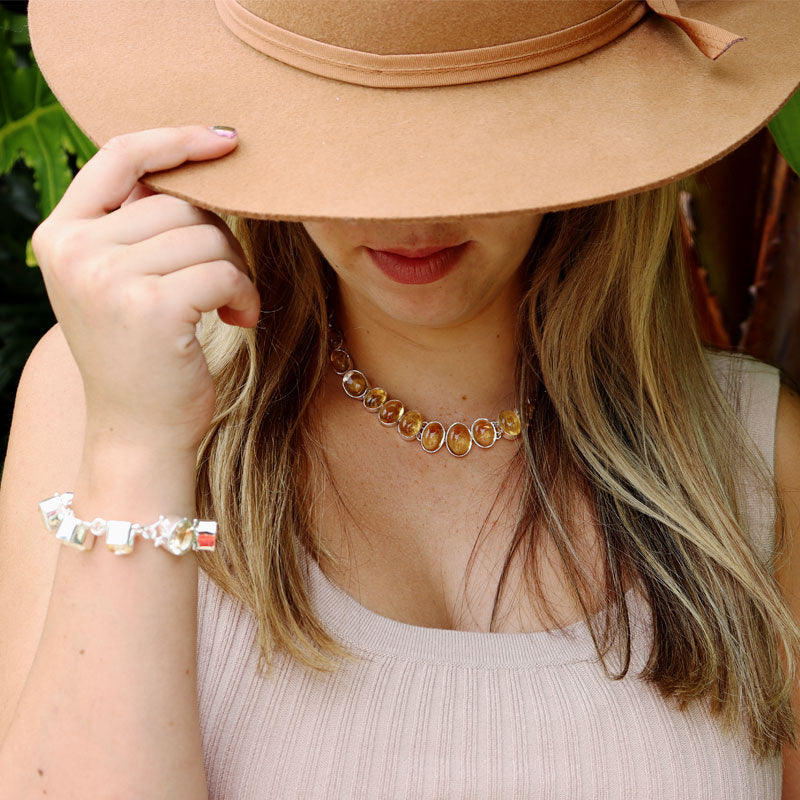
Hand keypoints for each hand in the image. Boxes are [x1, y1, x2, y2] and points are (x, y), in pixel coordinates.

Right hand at [31, 125, 259, 454]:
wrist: (138, 431)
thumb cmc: (141, 356)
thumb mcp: (118, 284)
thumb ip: (136, 227)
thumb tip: (191, 170)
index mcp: (60, 235)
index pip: (118, 156)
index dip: (175, 139)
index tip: (226, 140)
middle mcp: (73, 250)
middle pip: (178, 202)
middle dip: (217, 238)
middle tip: (223, 280)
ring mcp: (107, 277)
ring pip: (206, 234)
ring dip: (233, 269)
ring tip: (228, 304)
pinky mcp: (151, 305)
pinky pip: (224, 269)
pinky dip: (244, 293)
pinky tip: (238, 319)